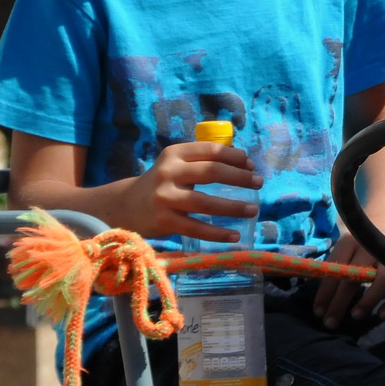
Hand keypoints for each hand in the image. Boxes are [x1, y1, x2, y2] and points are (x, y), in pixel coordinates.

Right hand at [117, 141, 260, 241]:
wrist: (125, 206)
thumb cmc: (162, 183)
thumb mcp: (175, 165)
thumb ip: (201, 161)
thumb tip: (244, 164)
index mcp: (174, 154)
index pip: (211, 150)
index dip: (234, 156)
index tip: (251, 164)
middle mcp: (168, 173)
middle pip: (212, 172)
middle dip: (240, 177)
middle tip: (259, 183)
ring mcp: (165, 198)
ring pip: (206, 202)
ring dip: (234, 207)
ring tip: (253, 209)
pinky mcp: (164, 221)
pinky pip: (196, 228)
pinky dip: (218, 234)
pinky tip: (234, 235)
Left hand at [314, 230, 384, 330]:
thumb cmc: (360, 246)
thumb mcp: (344, 250)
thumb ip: (335, 270)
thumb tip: (320, 303)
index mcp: (349, 242)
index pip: (334, 270)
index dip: (324, 293)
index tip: (318, 313)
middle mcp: (370, 247)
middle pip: (354, 276)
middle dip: (340, 302)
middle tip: (331, 323)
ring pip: (382, 279)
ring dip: (368, 300)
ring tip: (355, 316)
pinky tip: (381, 315)